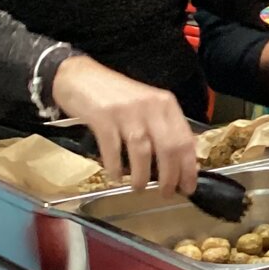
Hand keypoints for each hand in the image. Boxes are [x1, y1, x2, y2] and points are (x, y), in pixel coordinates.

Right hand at [51, 56, 198, 194]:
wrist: (79, 76)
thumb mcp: (147, 105)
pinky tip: (116, 177)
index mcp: (166, 104)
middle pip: (169, 148)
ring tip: (139, 188)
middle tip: (165, 193)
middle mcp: (151, 107)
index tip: (187, 187)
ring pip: (143, 152)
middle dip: (170, 177)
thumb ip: (162, 127)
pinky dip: (115, 167)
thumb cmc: (115, 95)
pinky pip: (113, 149)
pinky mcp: (103, 117)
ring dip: (142, 176)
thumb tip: (177, 161)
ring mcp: (127, 112)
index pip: (186, 140)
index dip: (188, 167)